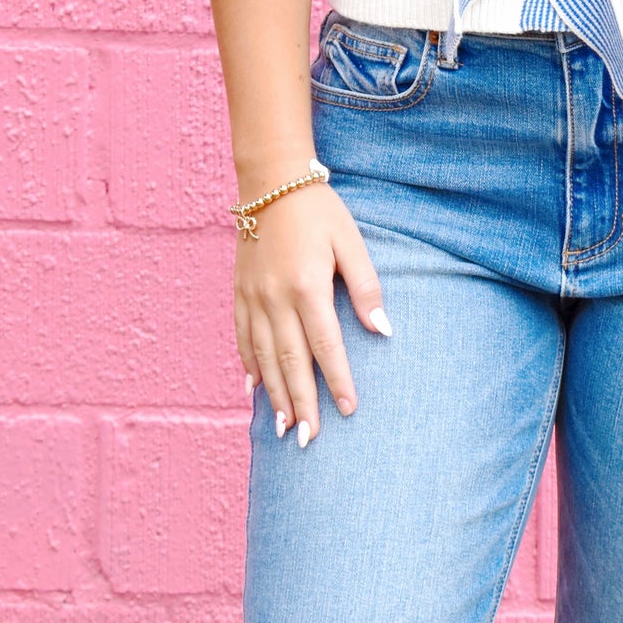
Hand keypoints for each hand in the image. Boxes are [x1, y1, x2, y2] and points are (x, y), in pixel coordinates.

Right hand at [234, 181, 390, 445]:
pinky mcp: (239, 293)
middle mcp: (276, 299)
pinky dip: (249, 366)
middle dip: (302, 403)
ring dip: (275, 395)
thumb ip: (366, 287)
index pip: (326, 346)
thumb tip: (383, 330)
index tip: (349, 410)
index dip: (338, 381)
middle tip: (310, 440)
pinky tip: (255, 389)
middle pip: (291, 362)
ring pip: (264, 357)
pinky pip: (242, 339)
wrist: (270, 181)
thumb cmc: (319, 211)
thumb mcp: (350, 242)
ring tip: (284, 427)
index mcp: (307, 287)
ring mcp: (253, 298)